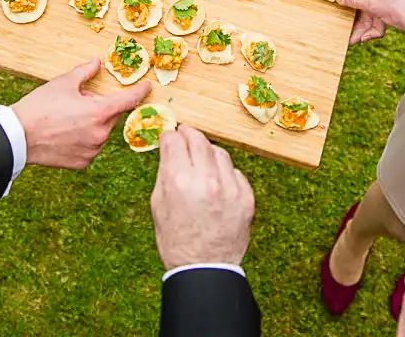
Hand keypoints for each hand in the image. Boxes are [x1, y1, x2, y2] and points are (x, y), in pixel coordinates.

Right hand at [11, 58, 151, 168]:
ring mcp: (92, 150)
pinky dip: (84, 140)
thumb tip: (97, 62)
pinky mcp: (82, 162)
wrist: (18, 137)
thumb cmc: (40, 106)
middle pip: (111, 116)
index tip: (148, 87)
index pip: (128, 100)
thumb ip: (85, 72)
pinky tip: (65, 135)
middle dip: (101, 108)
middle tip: (79, 103)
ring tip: (68, 120)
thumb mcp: (64, 83)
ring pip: (100, 132)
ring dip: (93, 124)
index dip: (139, 92)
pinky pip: (90, 147)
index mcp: (100, 112)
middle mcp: (100, 134)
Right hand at [151, 125, 254, 270]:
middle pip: (198, 139)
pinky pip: (235, 172)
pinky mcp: (246, 197)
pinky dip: (225, 174)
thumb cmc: (176, 239)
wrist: (204, 268)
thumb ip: (165, 172)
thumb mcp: (158, 204)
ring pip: (219, 152)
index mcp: (178, 181)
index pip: (174, 140)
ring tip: (202, 163)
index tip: (169, 137)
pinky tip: (217, 185)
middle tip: (185, 135)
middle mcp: (206, 180)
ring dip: (208, 153)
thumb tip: (169, 147)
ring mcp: (229, 188)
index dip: (169, 136)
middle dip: (189, 135)